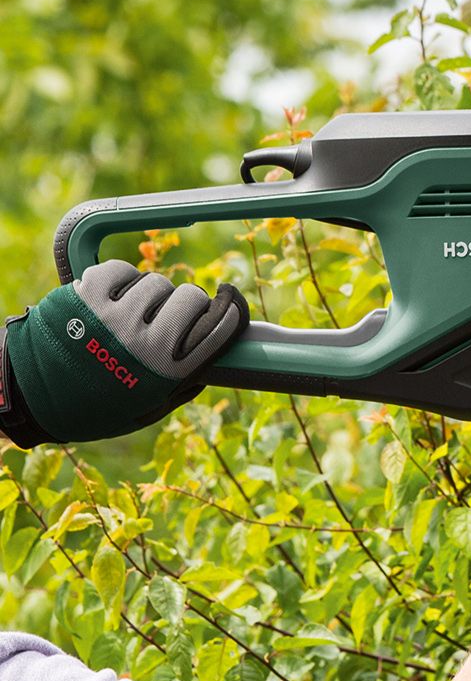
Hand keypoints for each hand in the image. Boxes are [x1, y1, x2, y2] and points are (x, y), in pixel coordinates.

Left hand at [0, 261, 249, 448]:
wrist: (29, 397)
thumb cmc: (92, 407)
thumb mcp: (146, 409)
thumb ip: (183, 384)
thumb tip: (219, 360)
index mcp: (165, 371)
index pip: (220, 326)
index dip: (231, 310)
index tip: (228, 304)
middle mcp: (143, 341)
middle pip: (191, 297)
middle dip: (186, 303)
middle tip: (171, 314)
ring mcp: (112, 315)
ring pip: (155, 281)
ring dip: (149, 293)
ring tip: (132, 311)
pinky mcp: (85, 295)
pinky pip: (122, 270)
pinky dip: (121, 280)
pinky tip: (112, 297)